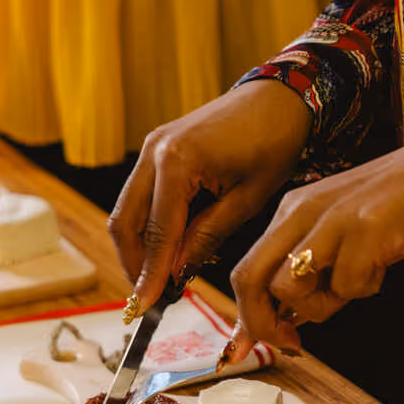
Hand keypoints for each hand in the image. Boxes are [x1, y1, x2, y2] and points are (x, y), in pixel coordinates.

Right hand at [109, 80, 310, 311]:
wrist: (278, 97)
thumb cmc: (273, 144)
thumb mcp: (247, 200)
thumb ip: (206, 236)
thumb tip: (175, 274)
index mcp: (177, 161)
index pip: (157, 232)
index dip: (150, 274)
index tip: (146, 306)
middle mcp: (153, 151)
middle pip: (126, 223)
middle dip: (134, 264)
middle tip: (149, 299)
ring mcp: (150, 147)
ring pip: (126, 211)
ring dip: (136, 248)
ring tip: (156, 279)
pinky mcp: (156, 149)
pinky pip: (139, 196)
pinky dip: (146, 226)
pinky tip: (165, 250)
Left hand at [222, 141, 403, 362]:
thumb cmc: (395, 210)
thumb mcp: (339, 236)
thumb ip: (310, 273)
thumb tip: (284, 321)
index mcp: (291, 212)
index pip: (247, 269)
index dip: (245, 316)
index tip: (248, 348)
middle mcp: (301, 212)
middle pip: (251, 278)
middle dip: (261, 323)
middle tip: (291, 343)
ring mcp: (331, 220)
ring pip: (290, 287)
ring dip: (321, 306)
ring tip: (356, 284)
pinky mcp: (364, 230)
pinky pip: (345, 285)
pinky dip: (365, 288)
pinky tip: (383, 265)